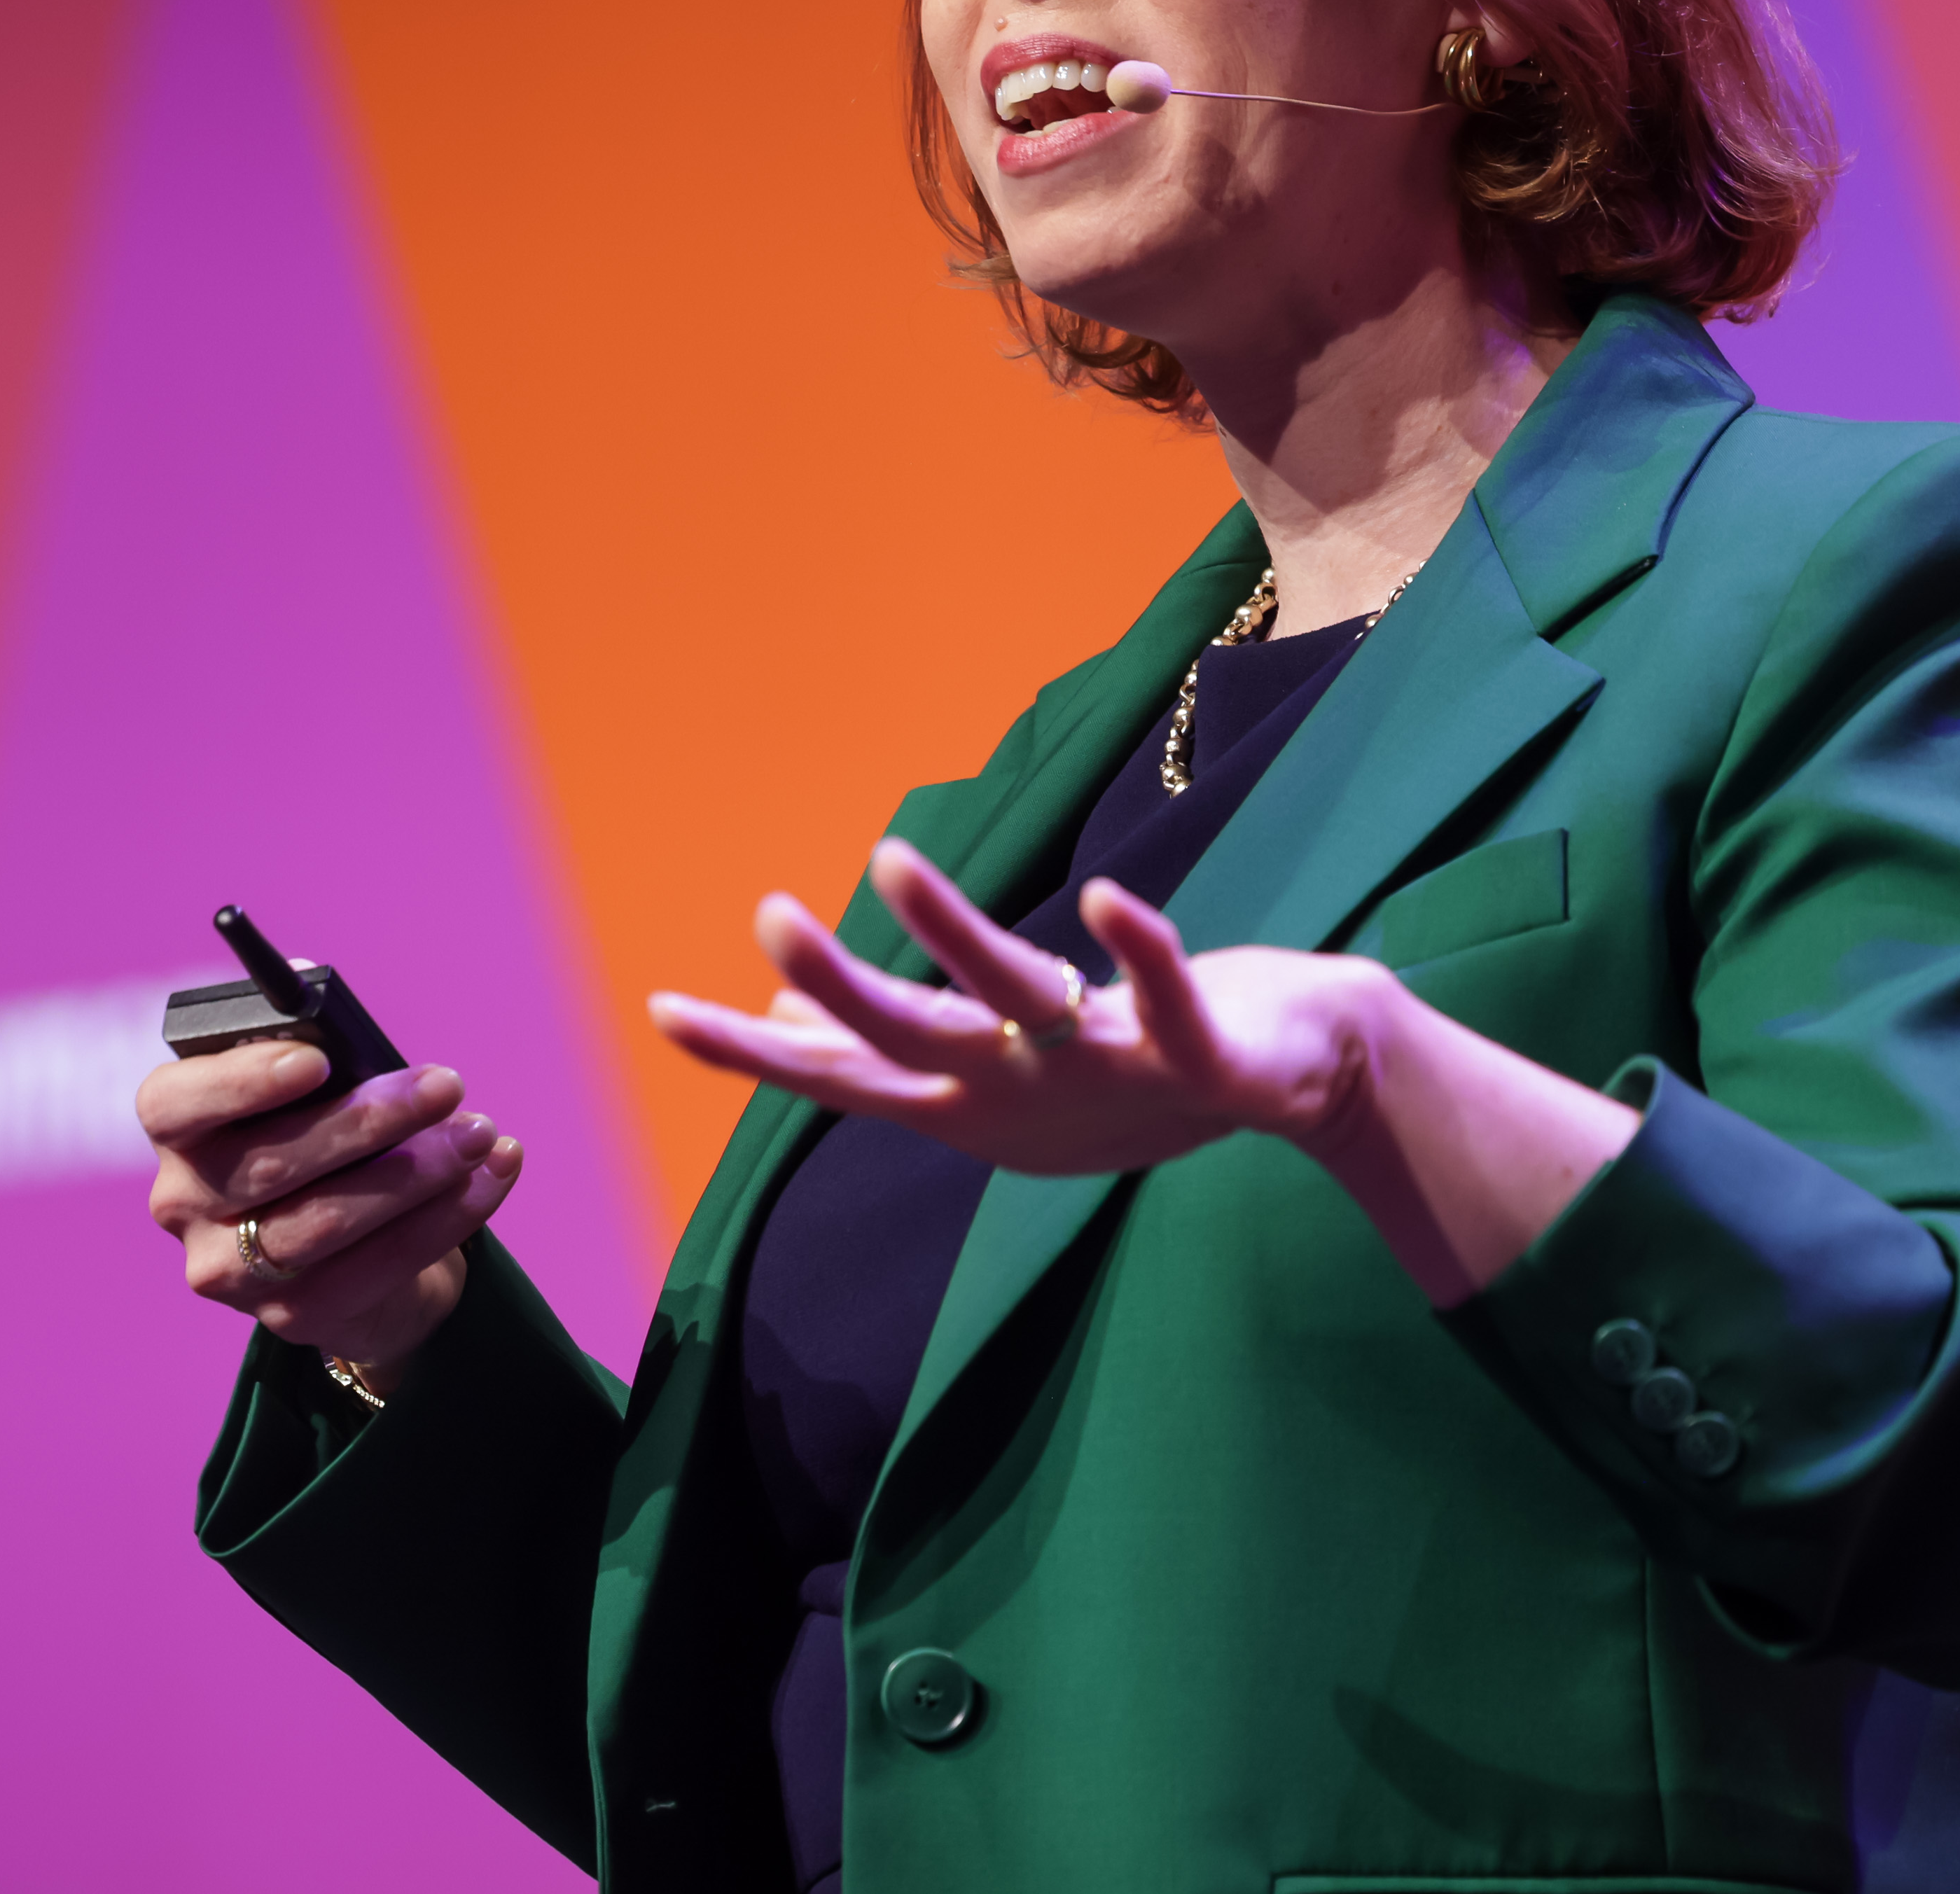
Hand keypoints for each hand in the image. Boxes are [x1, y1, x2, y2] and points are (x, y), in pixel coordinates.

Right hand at [136, 1041, 522, 1388]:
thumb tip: (307, 984)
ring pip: (326, 1221)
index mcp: (176, 1131)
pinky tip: (494, 1176)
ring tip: (481, 1135)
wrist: (349, 1246)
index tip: (319, 1058)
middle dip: (369, 1120)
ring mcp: (231, 1271)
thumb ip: (308, 1042)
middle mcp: (183, 1205)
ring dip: (417, 1173)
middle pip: (271, 1163)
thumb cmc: (325, 1135)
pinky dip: (446, 1217)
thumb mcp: (311, 1085)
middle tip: (446, 1086)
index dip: (242, 1080)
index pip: (174, 1104)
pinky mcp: (292, 1316)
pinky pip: (377, 1265)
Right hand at [649, 837, 1642, 1300]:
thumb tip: (783, 1020)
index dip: (750, 1051)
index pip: (842, 1075)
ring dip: (954, 934)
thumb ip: (900, 1052)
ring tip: (890, 859)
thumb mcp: (1001, 1076)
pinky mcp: (1203, 1060)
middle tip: (768, 914)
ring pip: (1018, 1005)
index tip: (658, 1008)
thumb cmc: (1135, 1071)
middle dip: (838, 983)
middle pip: (913, 1043)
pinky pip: (1167, 1000)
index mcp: (973, 1100)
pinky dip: (1141, 954)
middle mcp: (1027, 1094)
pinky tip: (1110, 897)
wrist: (1301, 1086)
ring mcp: (1113, 1079)